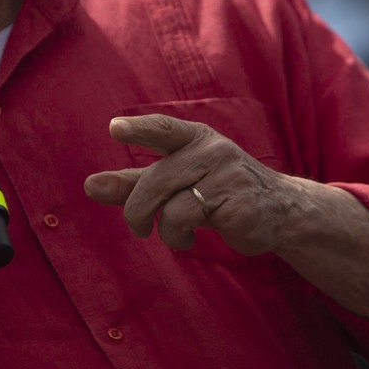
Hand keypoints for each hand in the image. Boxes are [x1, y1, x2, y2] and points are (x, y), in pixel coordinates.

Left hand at [83, 114, 304, 255]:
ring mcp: (229, 177)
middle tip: (139, 228)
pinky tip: (191, 240)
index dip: (139, 128)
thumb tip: (90, 185)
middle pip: (155, 181)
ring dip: (165, 230)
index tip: (115, 129)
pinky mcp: (239, 206)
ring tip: (176, 235)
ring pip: (172, 208)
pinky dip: (180, 238)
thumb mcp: (176, 182)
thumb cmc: (218, 190)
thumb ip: (133, 183)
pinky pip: (191, 224)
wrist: (278, 210)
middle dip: (137, 210)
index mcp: (195, 138)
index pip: (164, 128)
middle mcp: (213, 151)